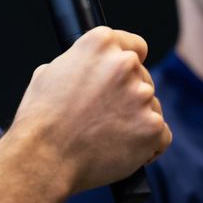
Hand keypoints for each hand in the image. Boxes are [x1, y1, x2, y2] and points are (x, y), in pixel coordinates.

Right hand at [11, 26, 171, 193]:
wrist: (43, 159)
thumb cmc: (41, 121)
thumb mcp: (49, 73)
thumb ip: (78, 63)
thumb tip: (88, 68)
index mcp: (100, 43)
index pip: (136, 46)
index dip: (130, 64)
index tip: (125, 78)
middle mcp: (124, 63)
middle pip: (143, 78)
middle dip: (129, 96)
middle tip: (106, 117)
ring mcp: (141, 95)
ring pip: (151, 107)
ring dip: (138, 120)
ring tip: (108, 137)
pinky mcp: (152, 127)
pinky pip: (161, 135)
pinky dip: (149, 146)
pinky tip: (125, 151)